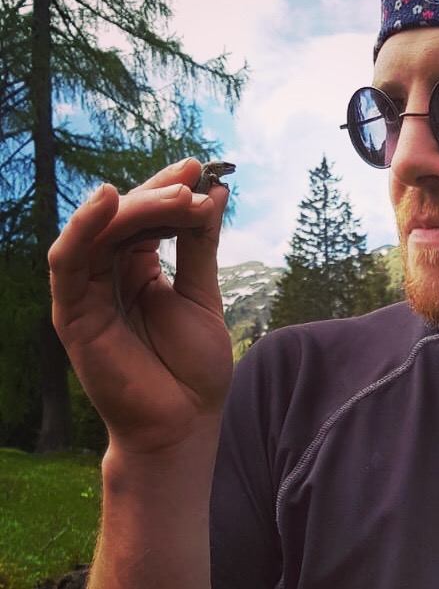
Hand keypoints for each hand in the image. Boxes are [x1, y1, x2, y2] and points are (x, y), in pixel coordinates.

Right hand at [49, 158, 233, 455]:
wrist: (184, 423)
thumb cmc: (192, 367)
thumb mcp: (203, 294)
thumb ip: (201, 245)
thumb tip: (215, 193)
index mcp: (137, 271)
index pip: (146, 218)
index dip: (170, 191)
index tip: (203, 171)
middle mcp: (107, 277)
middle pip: (123, 218)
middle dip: (159, 193)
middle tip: (194, 178)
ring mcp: (88, 293)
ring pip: (99, 231)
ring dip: (136, 206)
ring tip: (178, 194)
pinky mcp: (71, 313)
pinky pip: (68, 262)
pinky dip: (83, 227)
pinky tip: (110, 199)